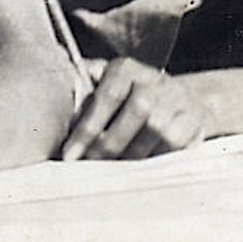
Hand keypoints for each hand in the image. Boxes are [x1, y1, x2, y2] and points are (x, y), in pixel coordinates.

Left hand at [60, 58, 208, 160]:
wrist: (182, 100)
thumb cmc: (129, 99)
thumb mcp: (104, 87)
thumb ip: (80, 91)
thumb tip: (46, 93)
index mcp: (127, 68)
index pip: (109, 93)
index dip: (89, 127)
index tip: (70, 155)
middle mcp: (156, 79)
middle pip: (138, 111)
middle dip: (110, 145)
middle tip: (90, 168)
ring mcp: (180, 99)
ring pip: (159, 129)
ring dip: (132, 156)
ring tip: (111, 173)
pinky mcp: (195, 120)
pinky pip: (177, 143)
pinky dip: (156, 159)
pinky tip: (138, 170)